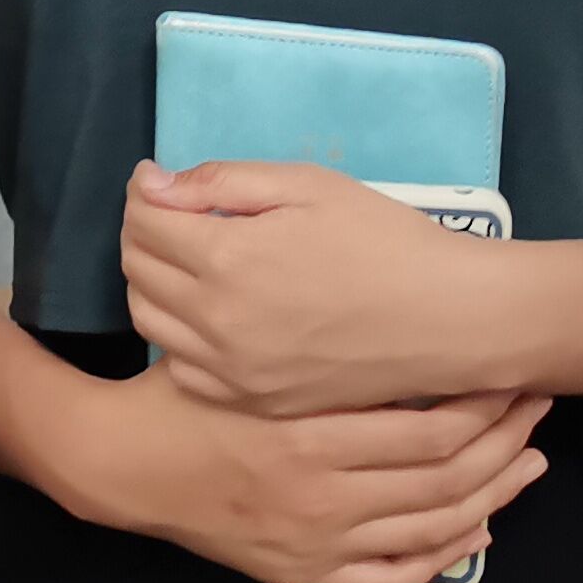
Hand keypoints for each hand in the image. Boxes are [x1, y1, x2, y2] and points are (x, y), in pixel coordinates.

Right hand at [60, 362, 549, 582]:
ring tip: (528, 464)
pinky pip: (394, 578)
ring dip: (493, 497)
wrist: (123, 466)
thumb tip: (398, 330)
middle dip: (505, 443)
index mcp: (310, 438)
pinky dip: (443, 557)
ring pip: (433, 530)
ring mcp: (318, 545)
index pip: (432, 429)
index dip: (487, 406)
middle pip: (447, 479)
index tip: (515, 373)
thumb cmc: (182, 396)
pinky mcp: (306, 575)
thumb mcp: (246, 359)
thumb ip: (313, 351)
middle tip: (537, 409)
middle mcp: (324, 500)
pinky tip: (476, 531)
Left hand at [123, 159, 541, 415]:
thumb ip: (223, 181)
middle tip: (172, 215)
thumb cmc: (384, 240)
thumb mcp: (307, 186)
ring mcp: (232, 369)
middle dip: (143, 233)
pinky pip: (183, 368)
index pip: (144, 222)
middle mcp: (216, 319)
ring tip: (188, 261)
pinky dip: (178, 336)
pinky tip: (209, 314)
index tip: (158, 181)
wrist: (446, 319)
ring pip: (150, 322)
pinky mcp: (252, 400)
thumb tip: (153, 185)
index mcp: (227, 258)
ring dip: (152, 284)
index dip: (144, 192)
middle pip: (136, 271)